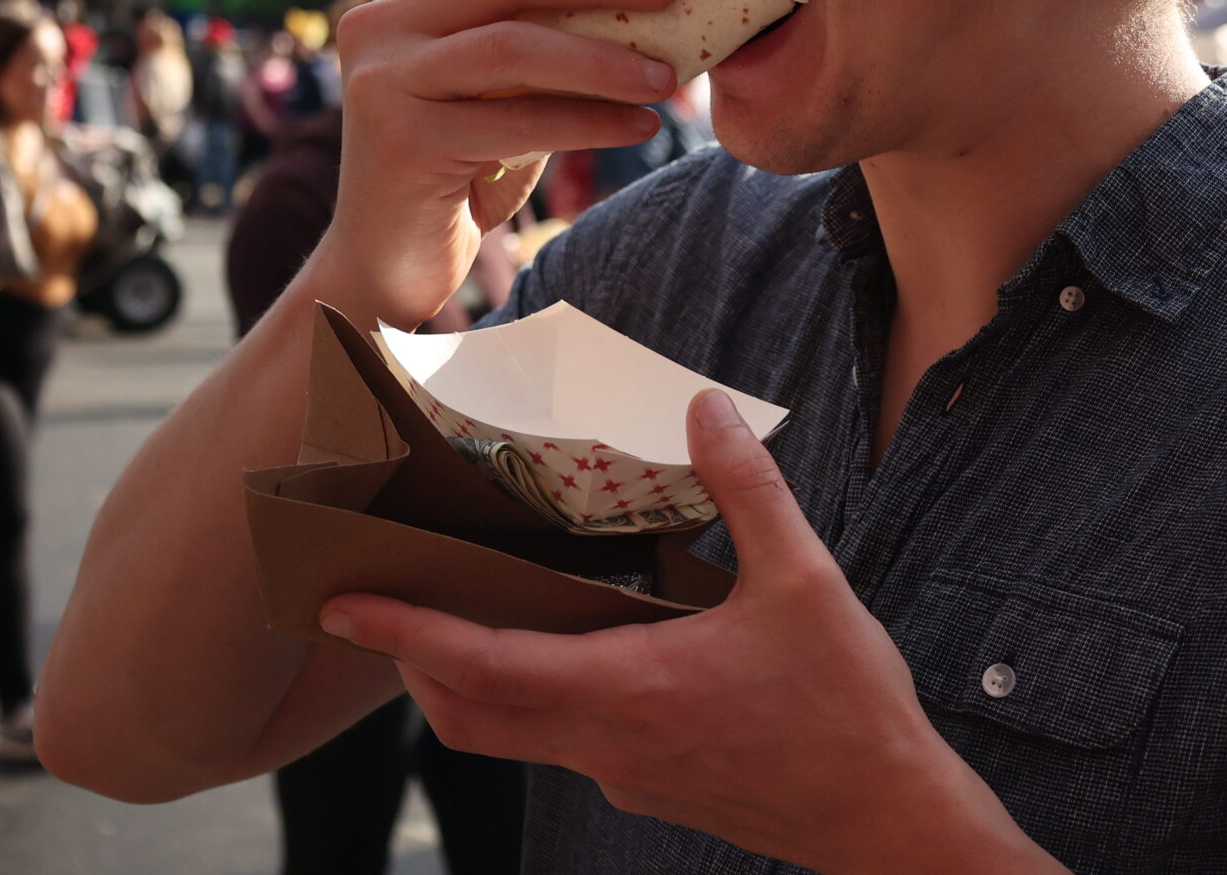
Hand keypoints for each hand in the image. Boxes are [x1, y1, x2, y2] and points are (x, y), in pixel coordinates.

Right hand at [312, 0, 684, 326]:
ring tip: (668, 77)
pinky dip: (589, 120)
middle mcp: (380, 24)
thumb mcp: (501, 86)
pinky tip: (640, 125)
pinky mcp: (402, 142)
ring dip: (602, 58)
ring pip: (512, 46)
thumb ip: (544, 35)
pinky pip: (517, 121)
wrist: (389, 260)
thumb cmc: (464, 165)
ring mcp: (383, 81)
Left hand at [321, 391, 1059, 874]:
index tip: (340, 605)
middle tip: (383, 607)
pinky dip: (541, 697)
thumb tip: (705, 408)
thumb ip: (746, 490)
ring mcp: (624, 777)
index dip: (401, 633)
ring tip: (475, 614)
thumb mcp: (804, 580)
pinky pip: (568, 743)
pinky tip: (587, 650)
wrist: (886, 817)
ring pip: (513, 734)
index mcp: (625, 690)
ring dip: (475, 682)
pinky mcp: (652, 789)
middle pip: (468, 715)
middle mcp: (604, 745)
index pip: (480, 665)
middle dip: (413, 665)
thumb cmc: (846, 706)